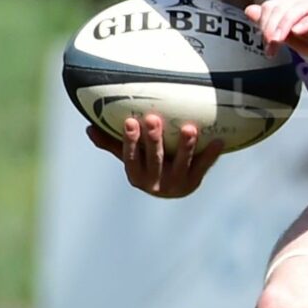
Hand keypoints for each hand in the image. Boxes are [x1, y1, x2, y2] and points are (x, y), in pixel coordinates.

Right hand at [88, 114, 222, 196]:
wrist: (173, 189)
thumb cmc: (147, 165)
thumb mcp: (130, 158)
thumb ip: (111, 144)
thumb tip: (89, 128)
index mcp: (136, 175)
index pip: (130, 157)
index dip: (130, 141)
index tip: (130, 121)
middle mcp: (155, 183)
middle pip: (155, 159)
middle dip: (153, 140)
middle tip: (153, 119)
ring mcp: (176, 184)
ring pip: (181, 164)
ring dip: (185, 147)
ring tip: (189, 129)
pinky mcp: (194, 183)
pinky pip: (203, 167)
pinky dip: (210, 155)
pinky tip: (218, 140)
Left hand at [246, 0, 307, 62]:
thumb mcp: (295, 41)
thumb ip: (274, 28)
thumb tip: (249, 11)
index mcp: (295, 10)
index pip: (272, 6)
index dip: (264, 24)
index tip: (267, 47)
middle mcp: (307, 6)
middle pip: (282, 6)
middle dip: (272, 25)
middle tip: (270, 44)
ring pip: (299, 8)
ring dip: (285, 23)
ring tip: (278, 39)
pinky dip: (306, 22)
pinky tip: (297, 31)